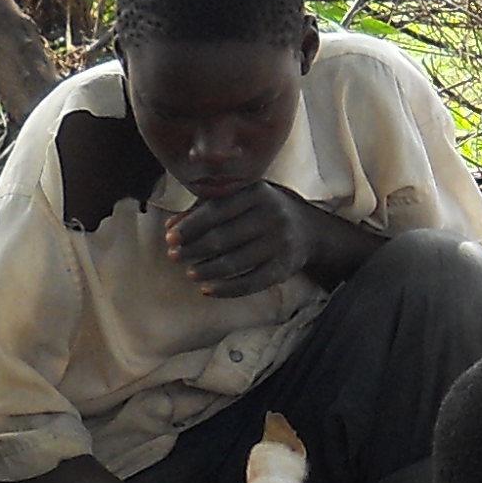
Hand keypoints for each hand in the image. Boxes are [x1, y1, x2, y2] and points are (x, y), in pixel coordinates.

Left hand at [160, 184, 316, 297]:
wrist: (311, 230)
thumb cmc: (264, 210)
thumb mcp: (241, 199)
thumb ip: (206, 208)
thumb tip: (171, 227)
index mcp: (257, 192)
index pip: (216, 210)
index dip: (190, 226)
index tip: (170, 237)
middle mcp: (272, 215)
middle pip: (223, 237)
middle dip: (194, 249)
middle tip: (174, 256)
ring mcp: (280, 242)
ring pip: (235, 262)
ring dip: (206, 270)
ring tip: (189, 273)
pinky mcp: (285, 267)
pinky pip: (251, 282)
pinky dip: (226, 289)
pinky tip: (207, 289)